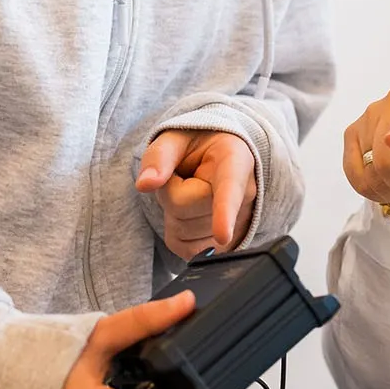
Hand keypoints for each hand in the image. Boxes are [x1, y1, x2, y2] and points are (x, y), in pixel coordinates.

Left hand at [137, 129, 256, 259]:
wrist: (217, 158)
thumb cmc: (197, 146)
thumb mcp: (176, 138)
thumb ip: (160, 156)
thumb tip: (144, 184)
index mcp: (234, 160)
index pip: (229, 189)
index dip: (224, 213)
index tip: (223, 236)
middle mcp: (245, 194)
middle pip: (184, 207)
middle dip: (169, 192)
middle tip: (183, 176)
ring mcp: (240, 223)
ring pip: (184, 232)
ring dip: (174, 214)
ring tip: (190, 192)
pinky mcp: (227, 245)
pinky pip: (187, 250)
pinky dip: (178, 233)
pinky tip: (190, 213)